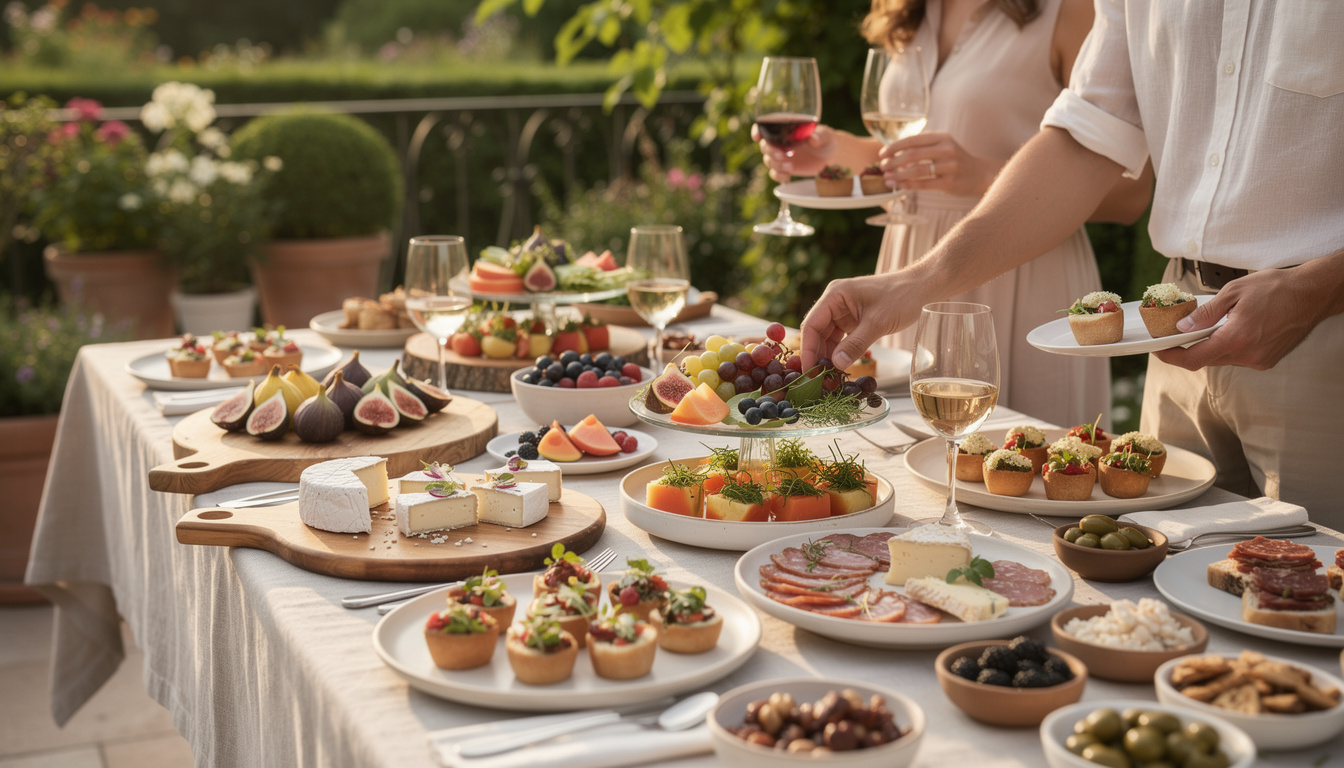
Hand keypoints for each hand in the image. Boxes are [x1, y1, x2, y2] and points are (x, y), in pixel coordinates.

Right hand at [753, 123, 836, 182]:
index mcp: (787, 129)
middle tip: (782, 156)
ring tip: (790, 167)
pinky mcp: (785, 168)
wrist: (832, 156)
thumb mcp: (826, 135)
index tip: (758, 137)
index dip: (758, 130)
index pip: (767, 127)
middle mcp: (781, 141)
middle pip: (765, 145)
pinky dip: (778, 176)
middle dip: (770, 152)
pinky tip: (787, 177)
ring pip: (768, 160)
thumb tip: (813, 138)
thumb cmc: (828, 140)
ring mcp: (782, 155)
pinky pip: (774, 173)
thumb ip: (820, 135)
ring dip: (775, 165)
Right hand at [800, 273, 925, 370]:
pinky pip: (841, 339)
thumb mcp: (877, 323)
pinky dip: (840, 353)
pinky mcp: (854, 320)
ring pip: (828, 338)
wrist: (922, 288)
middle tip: (819, 379)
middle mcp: (835, 302)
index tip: (809, 371)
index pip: (812, 324)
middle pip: (817, 333)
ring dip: (828, 357)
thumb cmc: (901, 297)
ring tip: (829, 378)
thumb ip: (855, 344)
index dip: (808, 349)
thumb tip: (836, 365)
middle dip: (818, 356)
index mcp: (835, 295)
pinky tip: (840, 368)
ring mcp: (844, 312)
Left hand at [879, 131, 995, 196]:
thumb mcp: (942, 146)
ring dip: (898, 175)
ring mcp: (949, 166)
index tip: (882, 154)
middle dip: (893, 161)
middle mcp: (946, 150)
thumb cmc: (955, 160)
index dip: (894, 147)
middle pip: (912, 154)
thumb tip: (894, 154)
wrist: (980, 174)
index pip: (912, 139)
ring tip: (887, 178)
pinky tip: (899, 186)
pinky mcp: (949, 182)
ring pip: (917, 170)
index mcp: (942, 137)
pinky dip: (909, 185)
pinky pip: (924, 184)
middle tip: (882, 167)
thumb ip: (923, 147)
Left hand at [1152, 267, 1333, 370]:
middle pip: (1206, 360)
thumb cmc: (1277, 288)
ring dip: (1210, 346)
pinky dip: (1227, 346)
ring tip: (1207, 326)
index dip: (1171, 357)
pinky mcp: (1267, 360)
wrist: (1312, 294)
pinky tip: (1230, 330)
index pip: (1194, 358)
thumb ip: (1206, 313)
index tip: (1159, 350)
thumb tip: (1183, 327)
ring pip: (1222, 359)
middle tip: (1176, 334)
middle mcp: (1249, 355)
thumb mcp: (1233, 292)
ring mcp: (1259, 360)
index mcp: (1237, 338)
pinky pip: (1237, 358)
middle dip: (1189, 348)